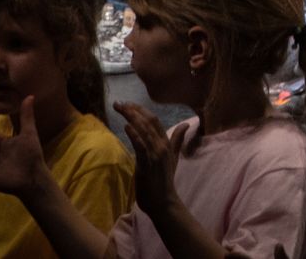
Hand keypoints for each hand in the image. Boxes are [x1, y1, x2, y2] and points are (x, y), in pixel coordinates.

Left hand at [117, 101, 184, 223]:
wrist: (163, 202)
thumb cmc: (165, 181)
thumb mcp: (172, 157)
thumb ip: (177, 140)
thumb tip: (186, 124)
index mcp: (166, 143)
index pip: (154, 120)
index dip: (141, 110)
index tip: (128, 104)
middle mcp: (162, 145)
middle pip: (148, 121)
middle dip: (133, 110)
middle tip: (120, 103)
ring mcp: (155, 154)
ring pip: (144, 130)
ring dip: (131, 118)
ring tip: (121, 108)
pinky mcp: (147, 163)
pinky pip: (141, 146)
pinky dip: (134, 135)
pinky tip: (127, 126)